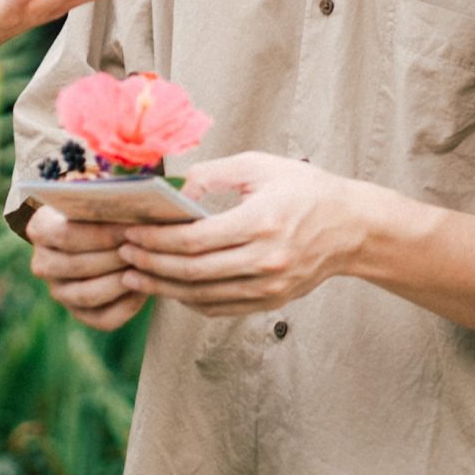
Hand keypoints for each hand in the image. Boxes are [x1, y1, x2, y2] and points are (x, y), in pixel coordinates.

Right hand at [24, 205, 145, 330]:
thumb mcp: (102, 196)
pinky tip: (146, 287)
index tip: (134, 226)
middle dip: (116, 256)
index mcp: (40, 229)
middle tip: (146, 248)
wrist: (104, 234)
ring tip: (147, 266)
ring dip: (122, 281)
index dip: (102, 233)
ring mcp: (60, 292)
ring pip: (89, 294)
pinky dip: (128, 304)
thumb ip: (112, 197)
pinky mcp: (80, 314)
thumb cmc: (106, 208)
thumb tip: (138, 202)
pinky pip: (104, 318)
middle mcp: (43, 264)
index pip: (67, 235)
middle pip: (78, 265)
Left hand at [112, 152, 363, 317]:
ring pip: (201, 295)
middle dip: (150, 264)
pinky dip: (189, 300)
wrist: (351, 227)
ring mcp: (269, 286)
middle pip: (192, 271)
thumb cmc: (305, 190)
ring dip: (162, 287)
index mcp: (262, 222)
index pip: (195, 240)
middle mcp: (266, 260)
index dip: (156, 240)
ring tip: (135, 274)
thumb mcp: (261, 167)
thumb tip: (175, 191)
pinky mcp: (271, 302)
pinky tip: (169, 287)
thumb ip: (214, 174)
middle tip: (123, 254)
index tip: (130, 232)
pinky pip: (219, 307)